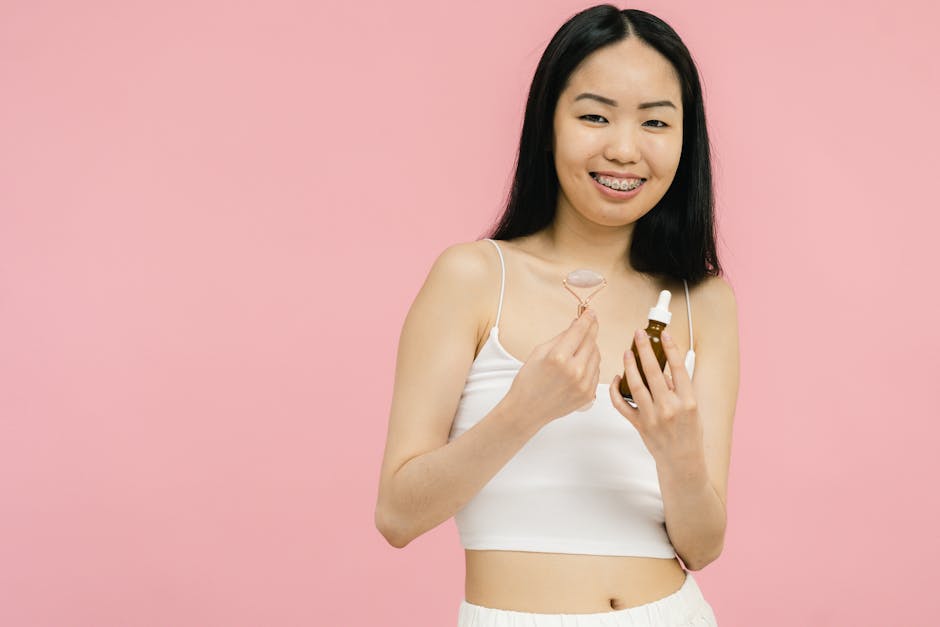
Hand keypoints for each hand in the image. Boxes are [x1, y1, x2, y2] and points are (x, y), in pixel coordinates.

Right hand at [505, 308, 600, 426]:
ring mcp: (583, 384)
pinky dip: (590, 365)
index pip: (580, 331)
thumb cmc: (528, 381)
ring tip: (577, 350)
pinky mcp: (588, 395)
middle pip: (592, 342)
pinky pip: (596, 372)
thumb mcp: (539, 352)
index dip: (587, 319)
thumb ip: (561, 337)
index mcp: (558, 357)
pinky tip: (578, 366)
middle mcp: (574, 371)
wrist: (527, 410)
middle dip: (590, 331)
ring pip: (597, 356)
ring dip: (590, 348)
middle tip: (588, 325)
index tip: (591, 313)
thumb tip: (577, 324)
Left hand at [608, 329, 703, 462]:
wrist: (682, 461)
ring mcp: (652, 417)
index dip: (670, 348)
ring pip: (636, 385)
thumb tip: (664, 370)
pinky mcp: (639, 425)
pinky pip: (622, 405)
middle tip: (639, 335)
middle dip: (644, 350)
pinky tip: (617, 378)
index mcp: (688, 401)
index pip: (679, 368)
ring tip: (627, 352)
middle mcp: (670, 408)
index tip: (664, 335)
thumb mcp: (693, 409)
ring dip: (630, 366)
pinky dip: (616, 390)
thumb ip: (680, 389)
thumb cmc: (690, 434)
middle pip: (654, 372)